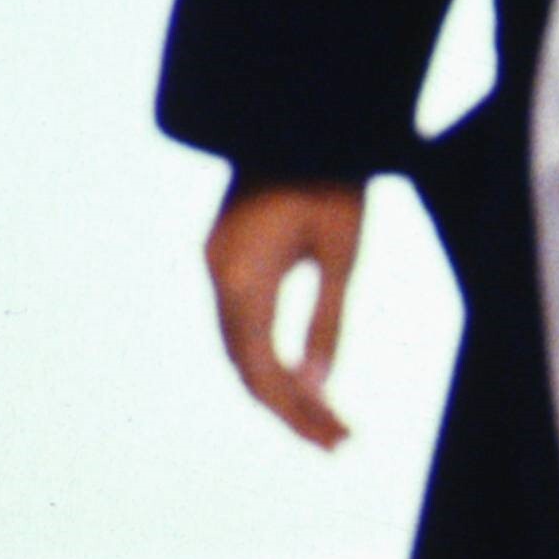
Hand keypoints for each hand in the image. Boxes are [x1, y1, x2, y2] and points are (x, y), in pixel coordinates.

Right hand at [204, 175, 365, 445]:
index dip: (296, 411)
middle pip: (246, 365)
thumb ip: (327, 319)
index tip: (337, 438)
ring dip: (279, 386)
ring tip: (326, 421)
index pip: (262, 368)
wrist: (299, 116)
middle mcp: (218, 275)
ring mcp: (216, 264)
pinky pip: (240, 322)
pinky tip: (302, 378)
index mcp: (242, 276)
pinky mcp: (225, 256)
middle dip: (290, 409)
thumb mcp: (342, 252)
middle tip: (338, 442)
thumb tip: (318, 384)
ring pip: (239, 347)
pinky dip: (268, 355)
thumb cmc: (331, 177)